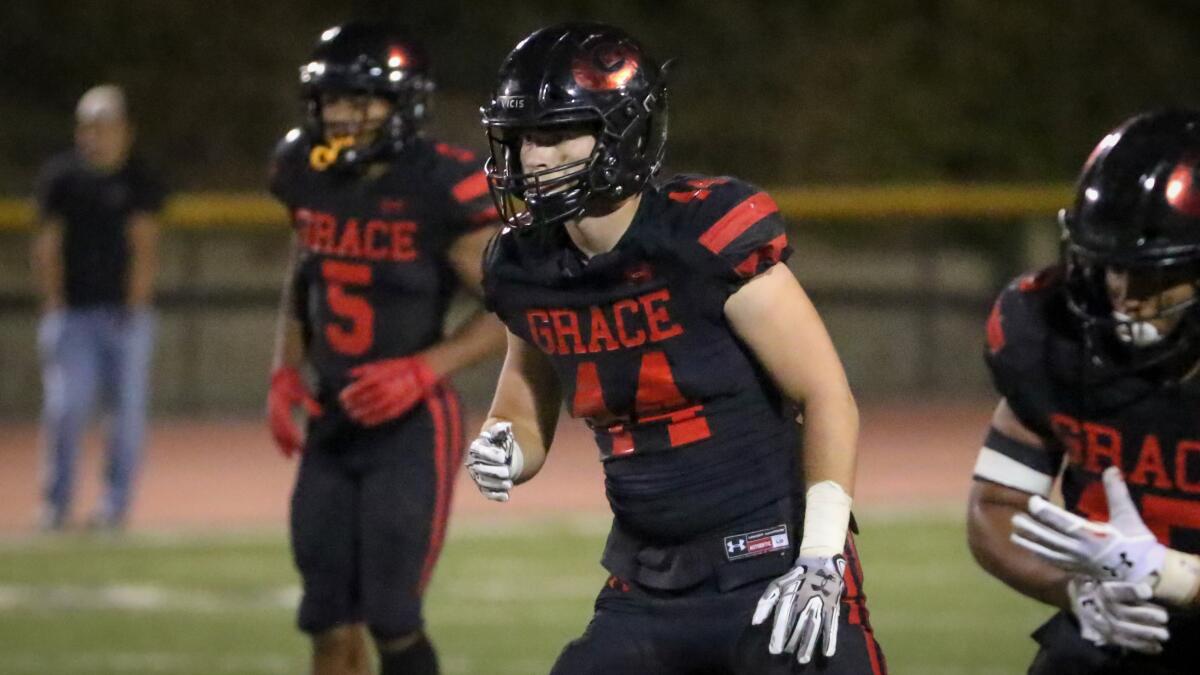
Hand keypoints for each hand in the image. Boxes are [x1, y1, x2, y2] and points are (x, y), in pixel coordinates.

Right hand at [267, 366, 322, 457]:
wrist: (281, 373)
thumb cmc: (294, 381)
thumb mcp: (303, 391)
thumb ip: (310, 403)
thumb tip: (319, 415)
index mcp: (280, 407)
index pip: (288, 427)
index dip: (294, 438)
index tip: (302, 446)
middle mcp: (273, 411)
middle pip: (279, 433)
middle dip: (287, 445)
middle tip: (296, 455)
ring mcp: (270, 412)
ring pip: (274, 433)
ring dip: (281, 445)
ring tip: (288, 456)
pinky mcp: (270, 412)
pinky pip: (273, 429)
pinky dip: (278, 439)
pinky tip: (284, 445)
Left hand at [339, 356, 438, 426]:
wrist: (420, 373)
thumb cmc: (399, 367)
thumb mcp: (381, 364)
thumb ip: (363, 370)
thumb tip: (348, 374)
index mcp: (380, 376)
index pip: (360, 387)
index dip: (349, 393)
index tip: (342, 397)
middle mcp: (386, 388)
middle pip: (364, 399)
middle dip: (353, 404)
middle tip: (345, 407)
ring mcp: (393, 399)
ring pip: (373, 409)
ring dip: (361, 413)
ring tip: (353, 415)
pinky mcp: (400, 407)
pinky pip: (383, 416)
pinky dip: (373, 420)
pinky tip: (364, 422)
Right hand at [465, 421, 524, 501]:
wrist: (501, 454)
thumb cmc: (499, 441)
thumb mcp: (500, 434)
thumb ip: (501, 430)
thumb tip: (506, 426)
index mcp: (476, 448)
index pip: (478, 450)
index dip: (490, 454)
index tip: (504, 456)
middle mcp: (474, 463)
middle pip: (480, 469)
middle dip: (494, 471)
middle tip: (507, 471)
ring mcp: (478, 476)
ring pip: (483, 482)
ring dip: (496, 485)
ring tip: (509, 483)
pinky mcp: (484, 487)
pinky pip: (488, 493)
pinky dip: (496, 495)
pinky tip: (506, 496)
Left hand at [751, 553, 845, 663]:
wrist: (819, 563)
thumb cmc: (794, 578)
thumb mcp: (776, 585)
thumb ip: (765, 603)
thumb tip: (755, 622)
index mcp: (790, 594)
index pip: (783, 616)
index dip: (779, 633)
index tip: (774, 649)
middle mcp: (805, 599)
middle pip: (798, 624)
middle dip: (792, 641)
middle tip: (786, 655)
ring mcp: (820, 603)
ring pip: (814, 627)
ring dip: (808, 644)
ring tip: (802, 659)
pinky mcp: (833, 607)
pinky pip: (832, 625)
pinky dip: (830, 639)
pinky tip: (827, 653)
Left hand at [1011, 467, 1164, 583]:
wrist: (1143, 574)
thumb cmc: (1136, 543)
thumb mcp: (1129, 516)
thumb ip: (1117, 493)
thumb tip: (1111, 468)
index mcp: (1093, 536)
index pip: (1064, 522)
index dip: (1046, 513)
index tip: (1032, 501)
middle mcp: (1081, 550)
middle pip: (1050, 539)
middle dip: (1032, 529)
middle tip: (1014, 518)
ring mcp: (1077, 562)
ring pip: (1048, 553)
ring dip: (1030, 544)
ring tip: (1013, 535)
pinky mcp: (1077, 570)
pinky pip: (1054, 563)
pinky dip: (1040, 556)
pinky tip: (1029, 550)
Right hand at [1069, 576, 1168, 653]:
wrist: (1070, 595)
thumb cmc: (1093, 581)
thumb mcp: (1099, 574)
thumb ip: (1117, 578)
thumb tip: (1146, 584)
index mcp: (1100, 590)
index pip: (1116, 591)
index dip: (1132, 592)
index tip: (1148, 591)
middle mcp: (1101, 607)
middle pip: (1124, 613)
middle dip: (1146, 616)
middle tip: (1164, 617)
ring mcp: (1102, 623)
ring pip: (1126, 630)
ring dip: (1147, 633)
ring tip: (1164, 634)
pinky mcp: (1105, 635)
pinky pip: (1124, 642)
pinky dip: (1141, 646)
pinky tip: (1156, 647)